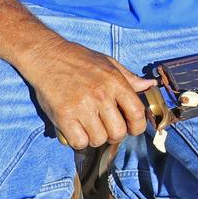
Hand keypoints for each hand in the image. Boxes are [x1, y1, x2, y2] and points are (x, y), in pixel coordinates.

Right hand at [18, 38, 155, 148]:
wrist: (47, 56)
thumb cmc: (79, 60)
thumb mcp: (108, 63)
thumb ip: (129, 78)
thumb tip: (150, 85)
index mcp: (115, 82)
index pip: (137, 114)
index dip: (137, 126)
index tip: (131, 127)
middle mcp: (101, 95)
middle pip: (118, 132)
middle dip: (114, 134)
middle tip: (106, 127)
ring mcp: (81, 107)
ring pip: (99, 139)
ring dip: (95, 137)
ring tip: (88, 125)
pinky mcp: (63, 116)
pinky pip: (79, 142)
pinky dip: (78, 140)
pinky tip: (76, 128)